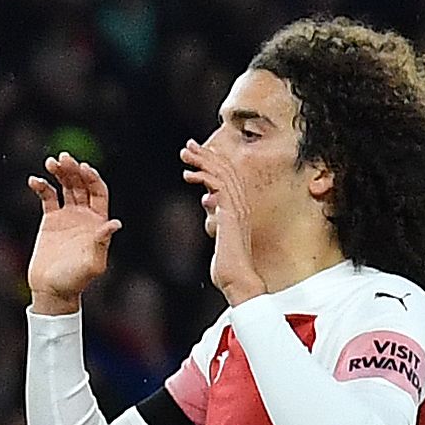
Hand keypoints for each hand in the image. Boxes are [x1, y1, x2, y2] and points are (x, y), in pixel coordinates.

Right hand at [25, 153, 119, 314]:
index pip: (98, 191)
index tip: (82, 168)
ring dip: (60, 173)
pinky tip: (34, 180)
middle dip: (74, 170)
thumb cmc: (75, 280)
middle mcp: (85, 215)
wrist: (52, 290)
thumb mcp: (92, 263)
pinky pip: (47, 197)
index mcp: (98, 221)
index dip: (92, 178)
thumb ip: (102, 242)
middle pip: (82, 184)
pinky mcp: (50, 220)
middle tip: (64, 158)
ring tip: (51, 162)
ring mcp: (67, 216)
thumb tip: (115, 223)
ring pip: (66, 186)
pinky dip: (42, 187)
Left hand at [178, 140, 262, 304]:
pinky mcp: (230, 213)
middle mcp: (239, 204)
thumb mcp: (219, 234)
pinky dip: (203, 177)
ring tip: (185, 153)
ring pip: (221, 174)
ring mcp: (236, 208)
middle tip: (188, 146)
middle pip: (224, 170)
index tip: (195, 156)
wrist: (237, 279)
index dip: (211, 164)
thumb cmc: (227, 264)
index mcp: (236, 208)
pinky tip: (188, 175)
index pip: (226, 178)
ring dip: (202, 161)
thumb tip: (209, 202)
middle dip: (205, 156)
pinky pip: (218, 187)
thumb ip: (216, 216)